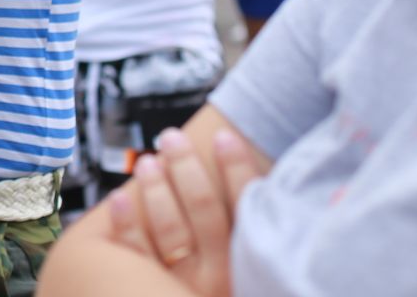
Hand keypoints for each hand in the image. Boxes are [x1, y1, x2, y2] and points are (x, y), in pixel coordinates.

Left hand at [107, 126, 260, 296]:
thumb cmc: (244, 291)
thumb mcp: (260, 282)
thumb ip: (266, 249)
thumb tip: (296, 202)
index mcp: (249, 274)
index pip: (245, 212)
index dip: (236, 172)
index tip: (224, 136)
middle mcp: (218, 283)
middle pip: (203, 213)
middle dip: (188, 169)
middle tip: (172, 136)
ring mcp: (180, 291)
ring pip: (169, 231)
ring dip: (157, 190)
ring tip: (149, 160)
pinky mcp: (144, 295)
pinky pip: (136, 258)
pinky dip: (127, 226)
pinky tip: (120, 199)